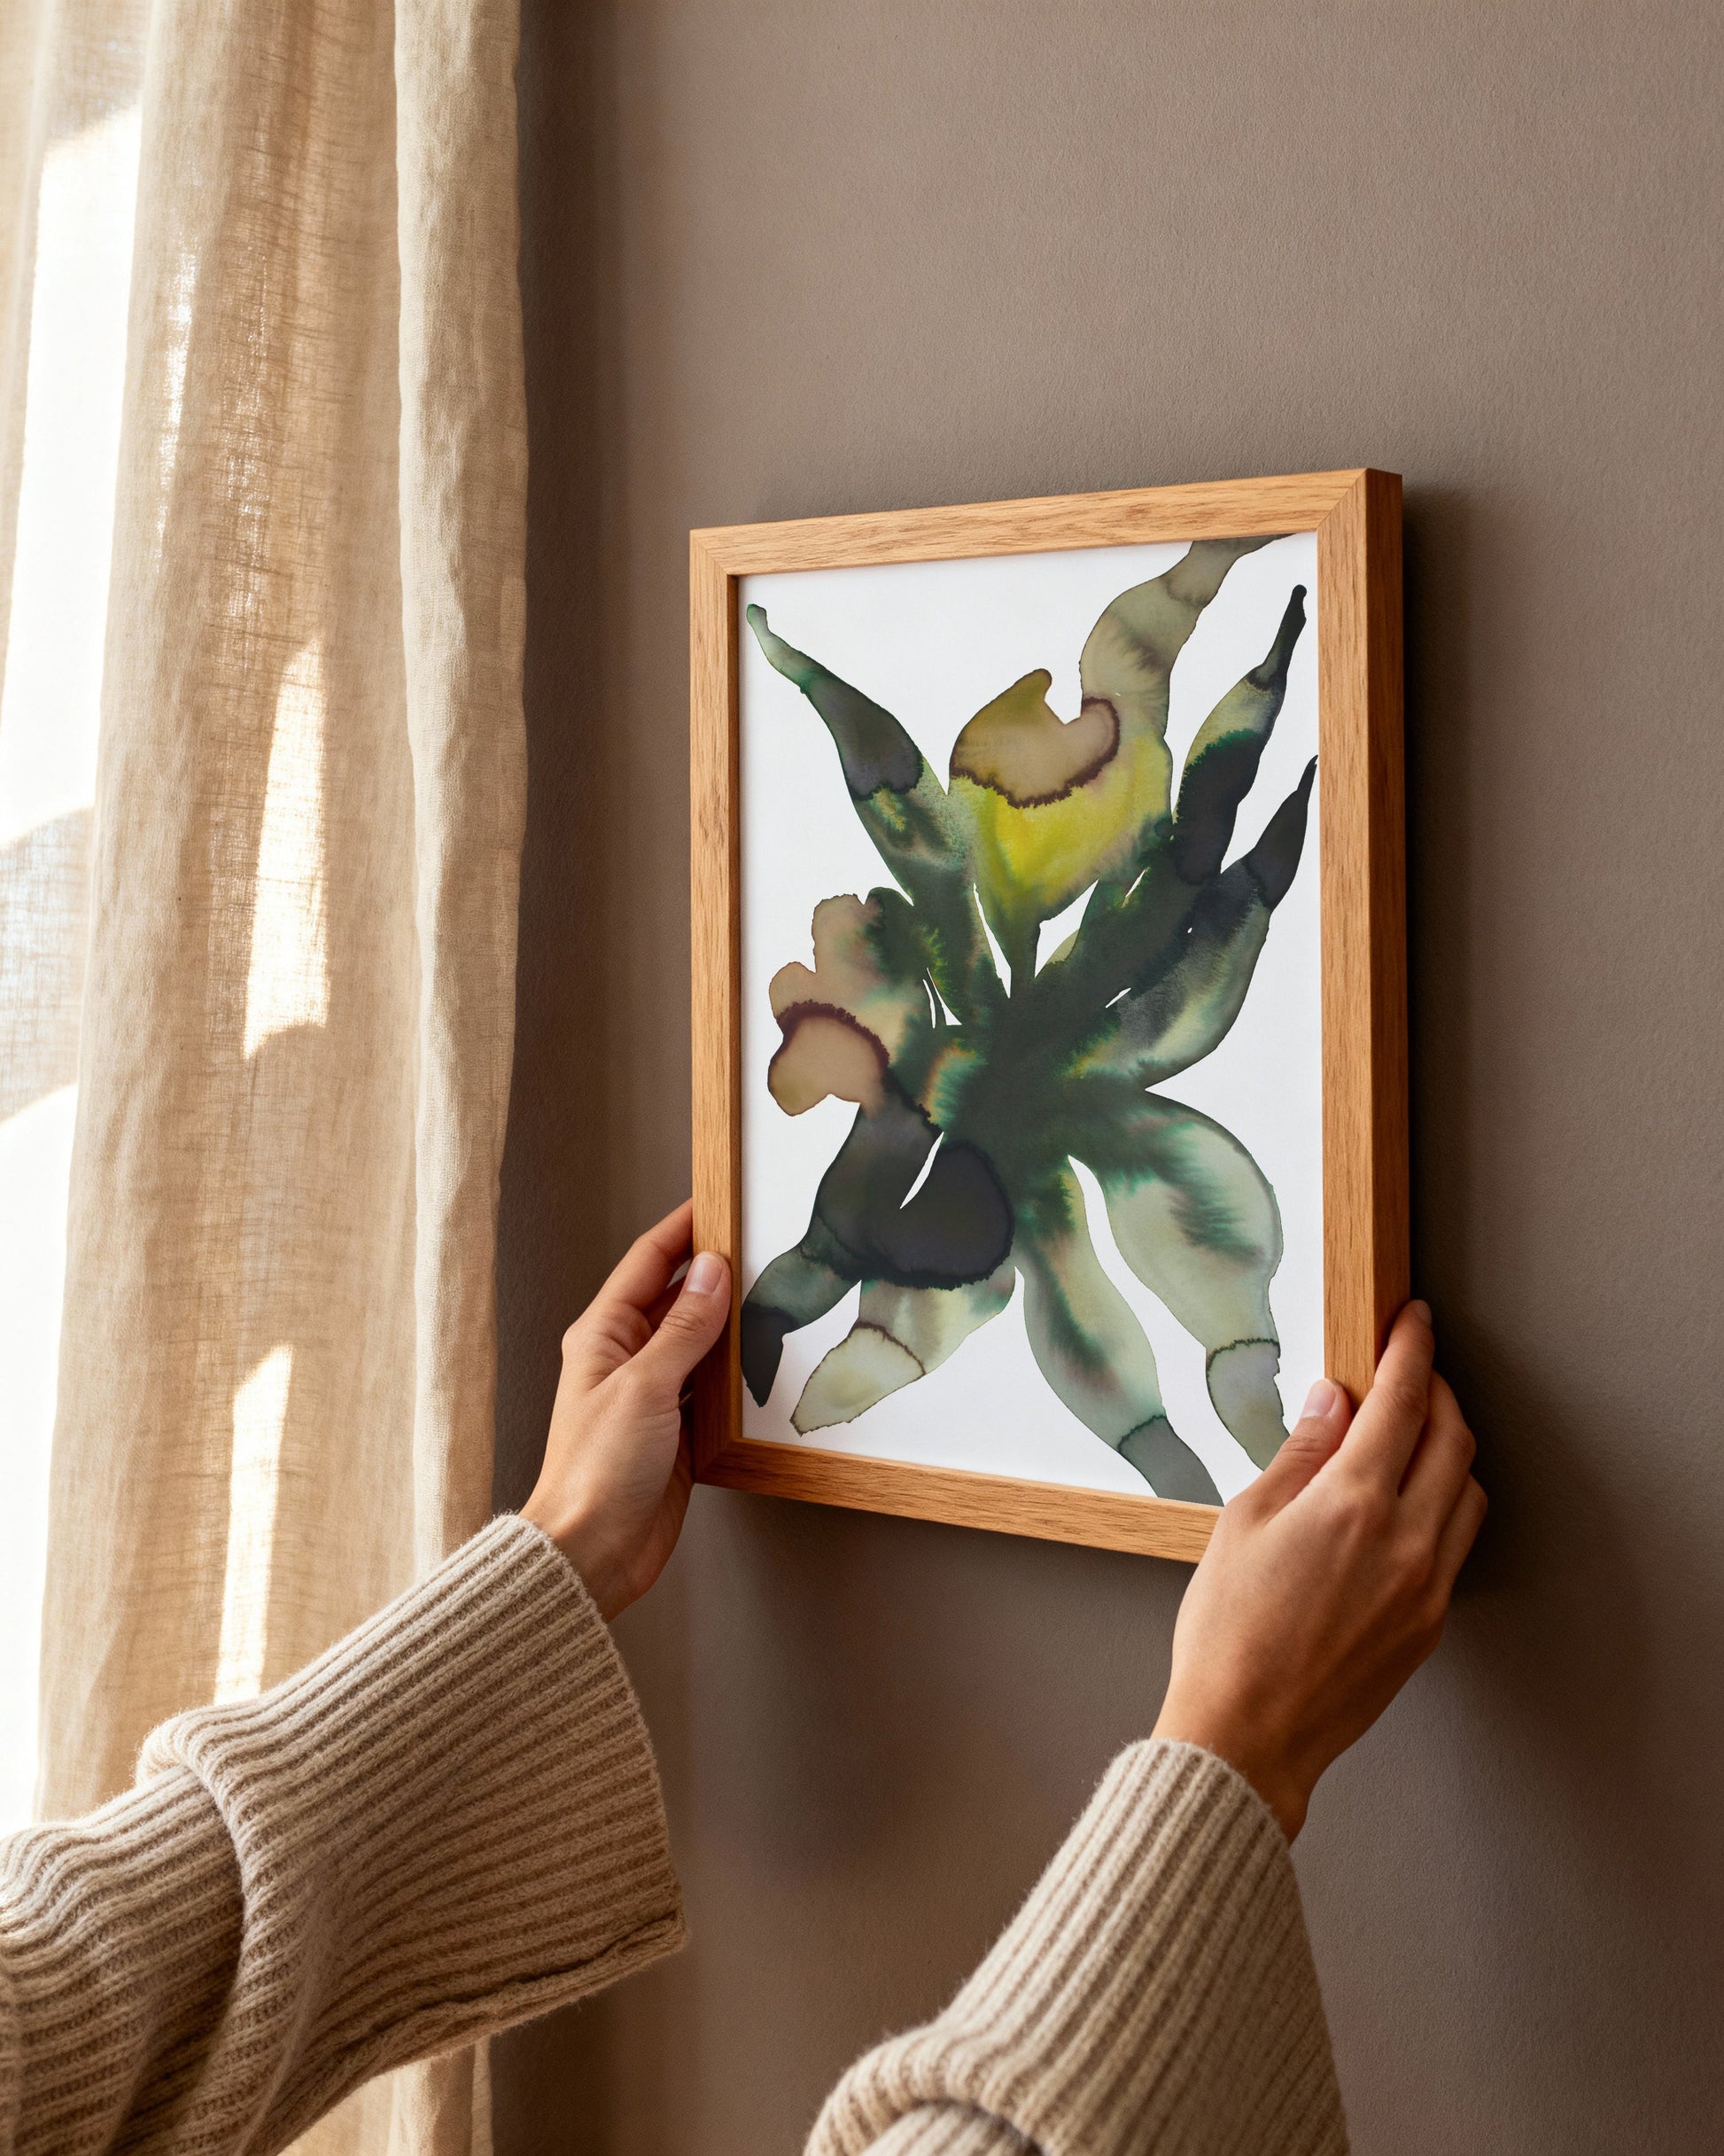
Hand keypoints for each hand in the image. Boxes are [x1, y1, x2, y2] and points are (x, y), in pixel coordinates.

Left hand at [521, 1200, 730, 1620]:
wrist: (591, 1554)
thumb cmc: (596, 1472)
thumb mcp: (645, 1387)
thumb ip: (684, 1329)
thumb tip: (712, 1271)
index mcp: (603, 1334)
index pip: (649, 1261)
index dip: (685, 1227)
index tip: (723, 1200)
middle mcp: (626, 1358)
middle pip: (678, 1297)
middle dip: (718, 1271)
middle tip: (765, 1246)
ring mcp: (653, 1395)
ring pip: (701, 1341)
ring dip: (733, 1322)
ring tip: (777, 1296)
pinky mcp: (677, 1432)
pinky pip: (713, 1386)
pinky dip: (739, 1371)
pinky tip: (767, 1360)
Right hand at [1152, 1301, 1485, 1840]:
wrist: (1249, 1733)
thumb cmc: (1228, 1633)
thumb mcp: (1245, 1520)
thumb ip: (1300, 1452)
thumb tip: (1333, 1398)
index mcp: (1353, 1504)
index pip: (1402, 1400)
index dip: (1412, 1349)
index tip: (1414, 1321)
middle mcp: (1406, 1540)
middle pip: (1453, 1438)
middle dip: (1438, 1392)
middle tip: (1412, 1371)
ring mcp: (1426, 1585)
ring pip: (1469, 1490)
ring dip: (1451, 1448)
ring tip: (1413, 1435)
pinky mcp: (1429, 1624)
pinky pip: (1458, 1543)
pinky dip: (1446, 1504)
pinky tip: (1409, 1504)